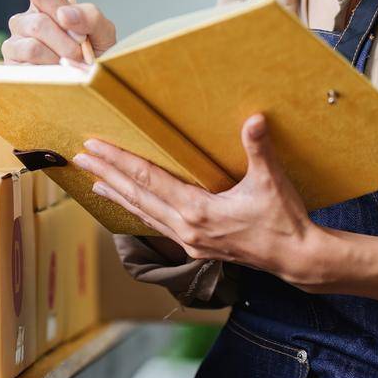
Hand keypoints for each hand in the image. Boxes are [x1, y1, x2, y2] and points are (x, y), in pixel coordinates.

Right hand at [1, 0, 116, 64]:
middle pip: (38, 24)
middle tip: (79, 54)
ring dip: (58, 60)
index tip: (76, 26)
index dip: (59, 8)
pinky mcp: (11, 68)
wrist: (90, 83)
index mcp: (45, 6)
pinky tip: (55, 74)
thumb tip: (64, 14)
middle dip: (66, 44)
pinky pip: (28, 69)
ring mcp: (14, 45)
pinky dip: (49, 74)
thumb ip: (89, 16)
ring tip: (69, 65)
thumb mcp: (102, 32)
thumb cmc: (94, 54)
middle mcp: (24, 22)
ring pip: (32, 48)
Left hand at [73, 114, 325, 286]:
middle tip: (81, 156)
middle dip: (107, 175)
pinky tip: (132, 206)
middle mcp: (186, 229)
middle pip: (137, 196)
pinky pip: (157, 225)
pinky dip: (139, 211)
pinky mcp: (196, 247)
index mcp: (198, 211)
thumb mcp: (271, 181)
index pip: (148, 180)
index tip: (95, 147)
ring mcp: (189, 241)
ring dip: (118, 195)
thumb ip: (259, 149)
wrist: (296, 258)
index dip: (119, 161)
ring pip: (143, 214)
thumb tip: (254, 119)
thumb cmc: (283, 220)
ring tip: (95, 182)